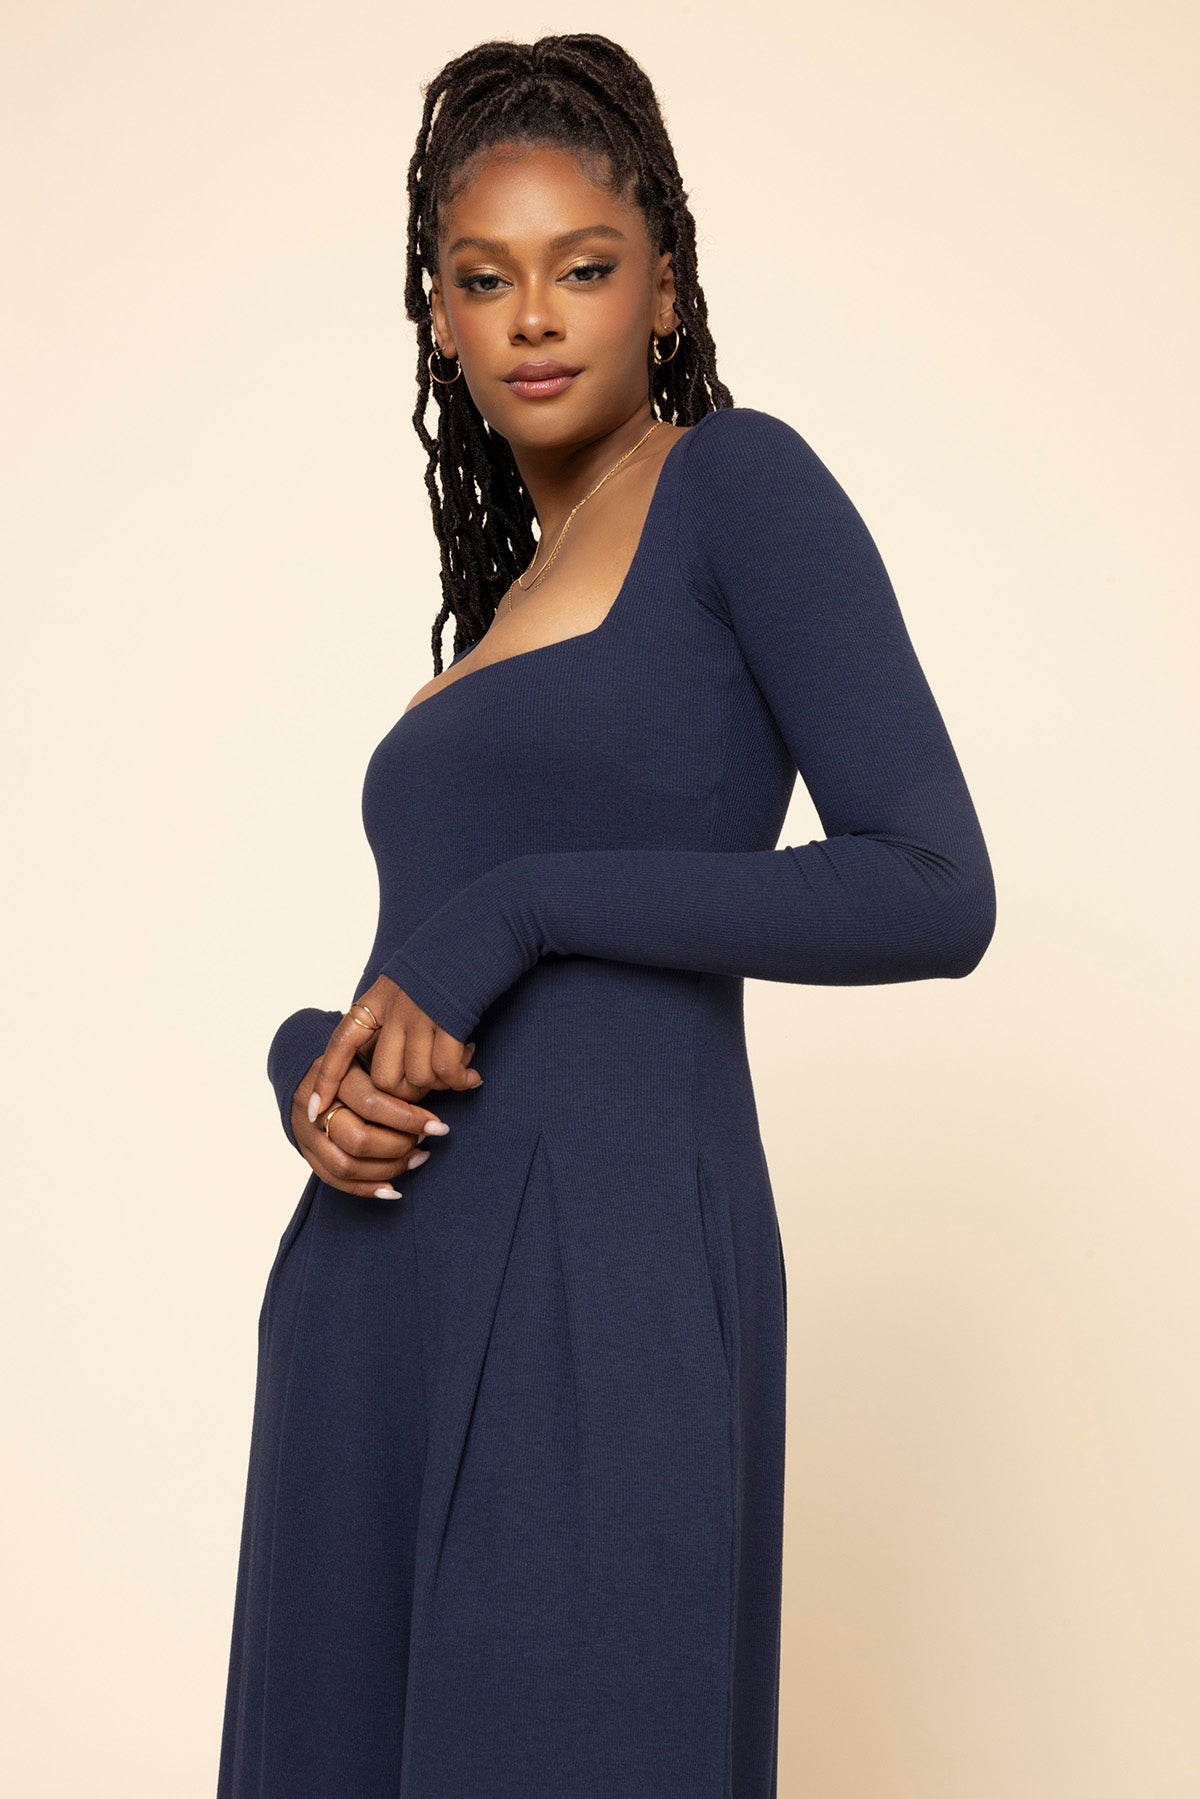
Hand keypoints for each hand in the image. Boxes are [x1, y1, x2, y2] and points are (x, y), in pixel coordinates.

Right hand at [292, 1047, 452, 1199]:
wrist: (310, 1074)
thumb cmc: (356, 1063)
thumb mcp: (374, 1053)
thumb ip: (401, 1068)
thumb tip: (455, 1078)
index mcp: (333, 1076)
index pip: (372, 1102)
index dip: (409, 1119)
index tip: (438, 1126)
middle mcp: (315, 1107)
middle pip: (358, 1138)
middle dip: (398, 1146)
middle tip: (424, 1144)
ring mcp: (306, 1134)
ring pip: (346, 1165)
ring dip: (387, 1170)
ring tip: (416, 1160)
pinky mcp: (307, 1154)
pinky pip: (334, 1181)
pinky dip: (366, 1189)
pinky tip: (393, 1189)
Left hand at [308, 975, 481, 1127]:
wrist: (482, 930)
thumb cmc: (449, 958)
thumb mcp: (408, 982)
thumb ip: (394, 1015)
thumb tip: (394, 1060)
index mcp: (378, 998)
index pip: (341, 1044)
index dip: (326, 1079)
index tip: (314, 1110)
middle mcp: (394, 1009)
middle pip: (383, 1078)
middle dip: (406, 1095)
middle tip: (429, 1088)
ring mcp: (421, 1015)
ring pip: (417, 1079)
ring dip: (439, 1087)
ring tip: (458, 1074)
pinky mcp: (451, 1022)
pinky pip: (446, 1071)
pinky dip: (459, 1081)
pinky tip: (471, 1077)